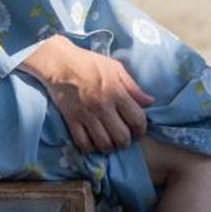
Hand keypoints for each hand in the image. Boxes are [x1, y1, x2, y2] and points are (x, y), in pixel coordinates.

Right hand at [19, 36, 155, 153]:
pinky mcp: (72, 120)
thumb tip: (150, 102)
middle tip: (125, 140)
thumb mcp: (116, 69)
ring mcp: (86, 115)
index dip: (142, 130)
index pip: (137, 119)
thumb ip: (133, 87)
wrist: (60, 63)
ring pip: (103, 143)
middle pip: (121, 136)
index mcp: (117, 92)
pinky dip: (90, 148)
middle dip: (126, 142)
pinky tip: (94, 144)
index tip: (139, 132)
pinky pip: (83, 143)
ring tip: (111, 144)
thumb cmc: (90, 63)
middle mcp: (103, 106)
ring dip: (110, 148)